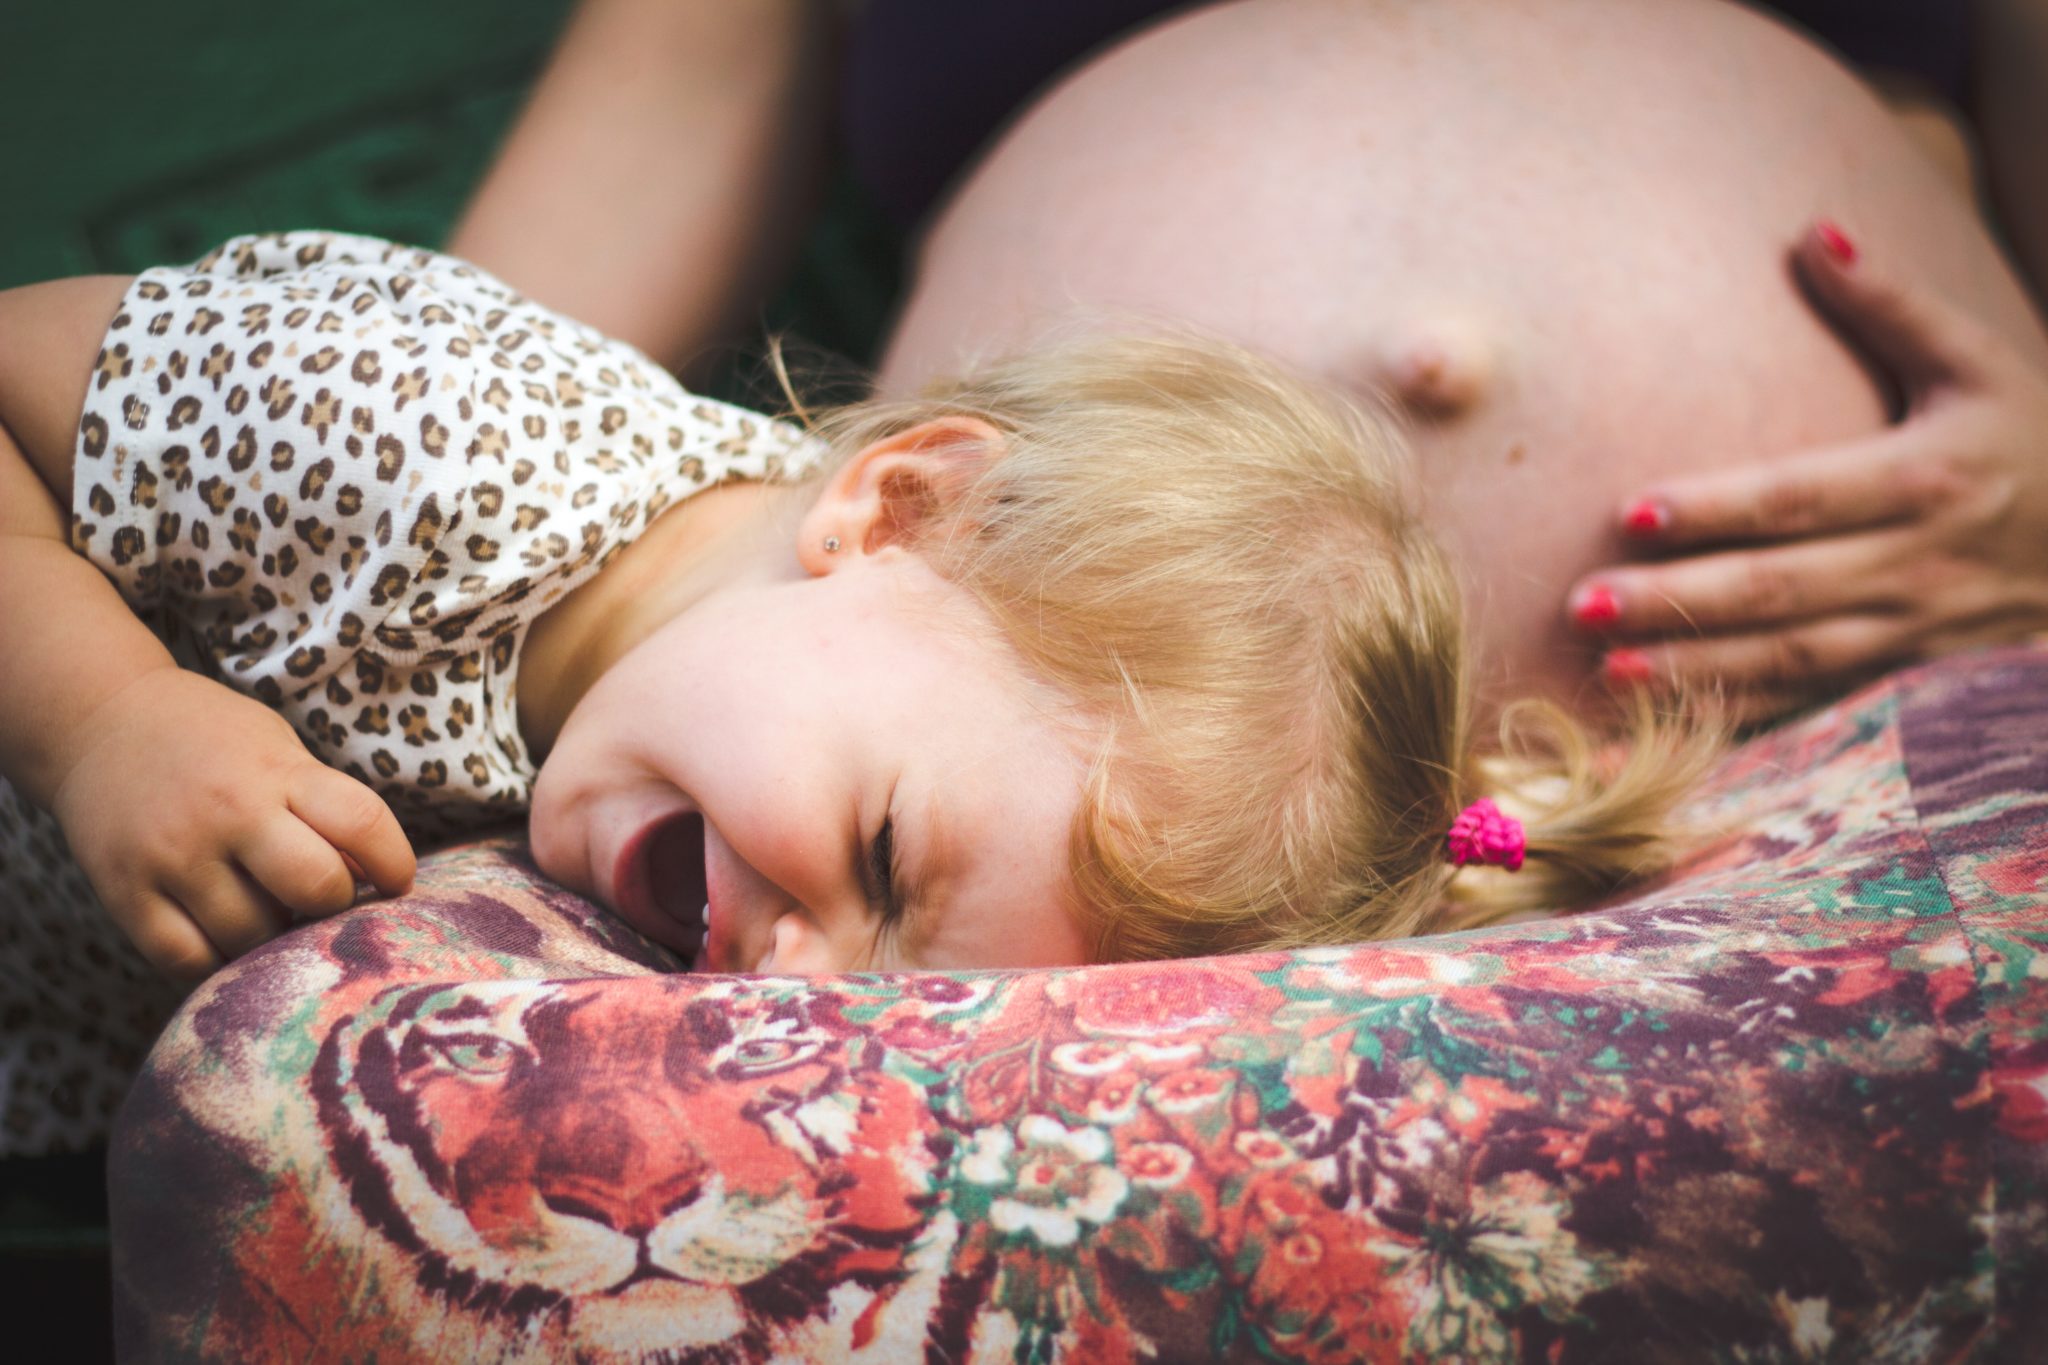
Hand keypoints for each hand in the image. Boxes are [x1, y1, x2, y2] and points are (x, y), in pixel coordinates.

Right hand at [50, 667, 415, 979]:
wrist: (99, 721)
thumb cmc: (212, 741)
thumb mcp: (279, 748)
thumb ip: (323, 807)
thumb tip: (374, 882)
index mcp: (277, 771)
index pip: (362, 821)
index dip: (394, 862)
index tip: (396, 881)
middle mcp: (227, 812)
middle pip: (316, 886)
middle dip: (335, 904)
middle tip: (324, 899)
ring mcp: (173, 856)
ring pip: (253, 935)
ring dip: (274, 937)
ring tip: (268, 910)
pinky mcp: (125, 893)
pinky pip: (188, 959)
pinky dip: (217, 960)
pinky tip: (226, 936)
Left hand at [1568, 220, 2047, 720]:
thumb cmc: (2038, 436)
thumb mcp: (1984, 362)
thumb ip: (1894, 305)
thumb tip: (1813, 232)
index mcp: (1929, 477)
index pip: (1801, 496)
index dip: (1717, 508)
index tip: (1631, 511)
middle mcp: (1920, 563)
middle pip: (1780, 588)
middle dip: (1678, 599)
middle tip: (1581, 604)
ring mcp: (1919, 634)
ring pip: (1794, 662)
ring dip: (1698, 670)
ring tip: (1607, 670)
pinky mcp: (1915, 681)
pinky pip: (1819, 710)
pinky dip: (1744, 724)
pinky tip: (1670, 731)